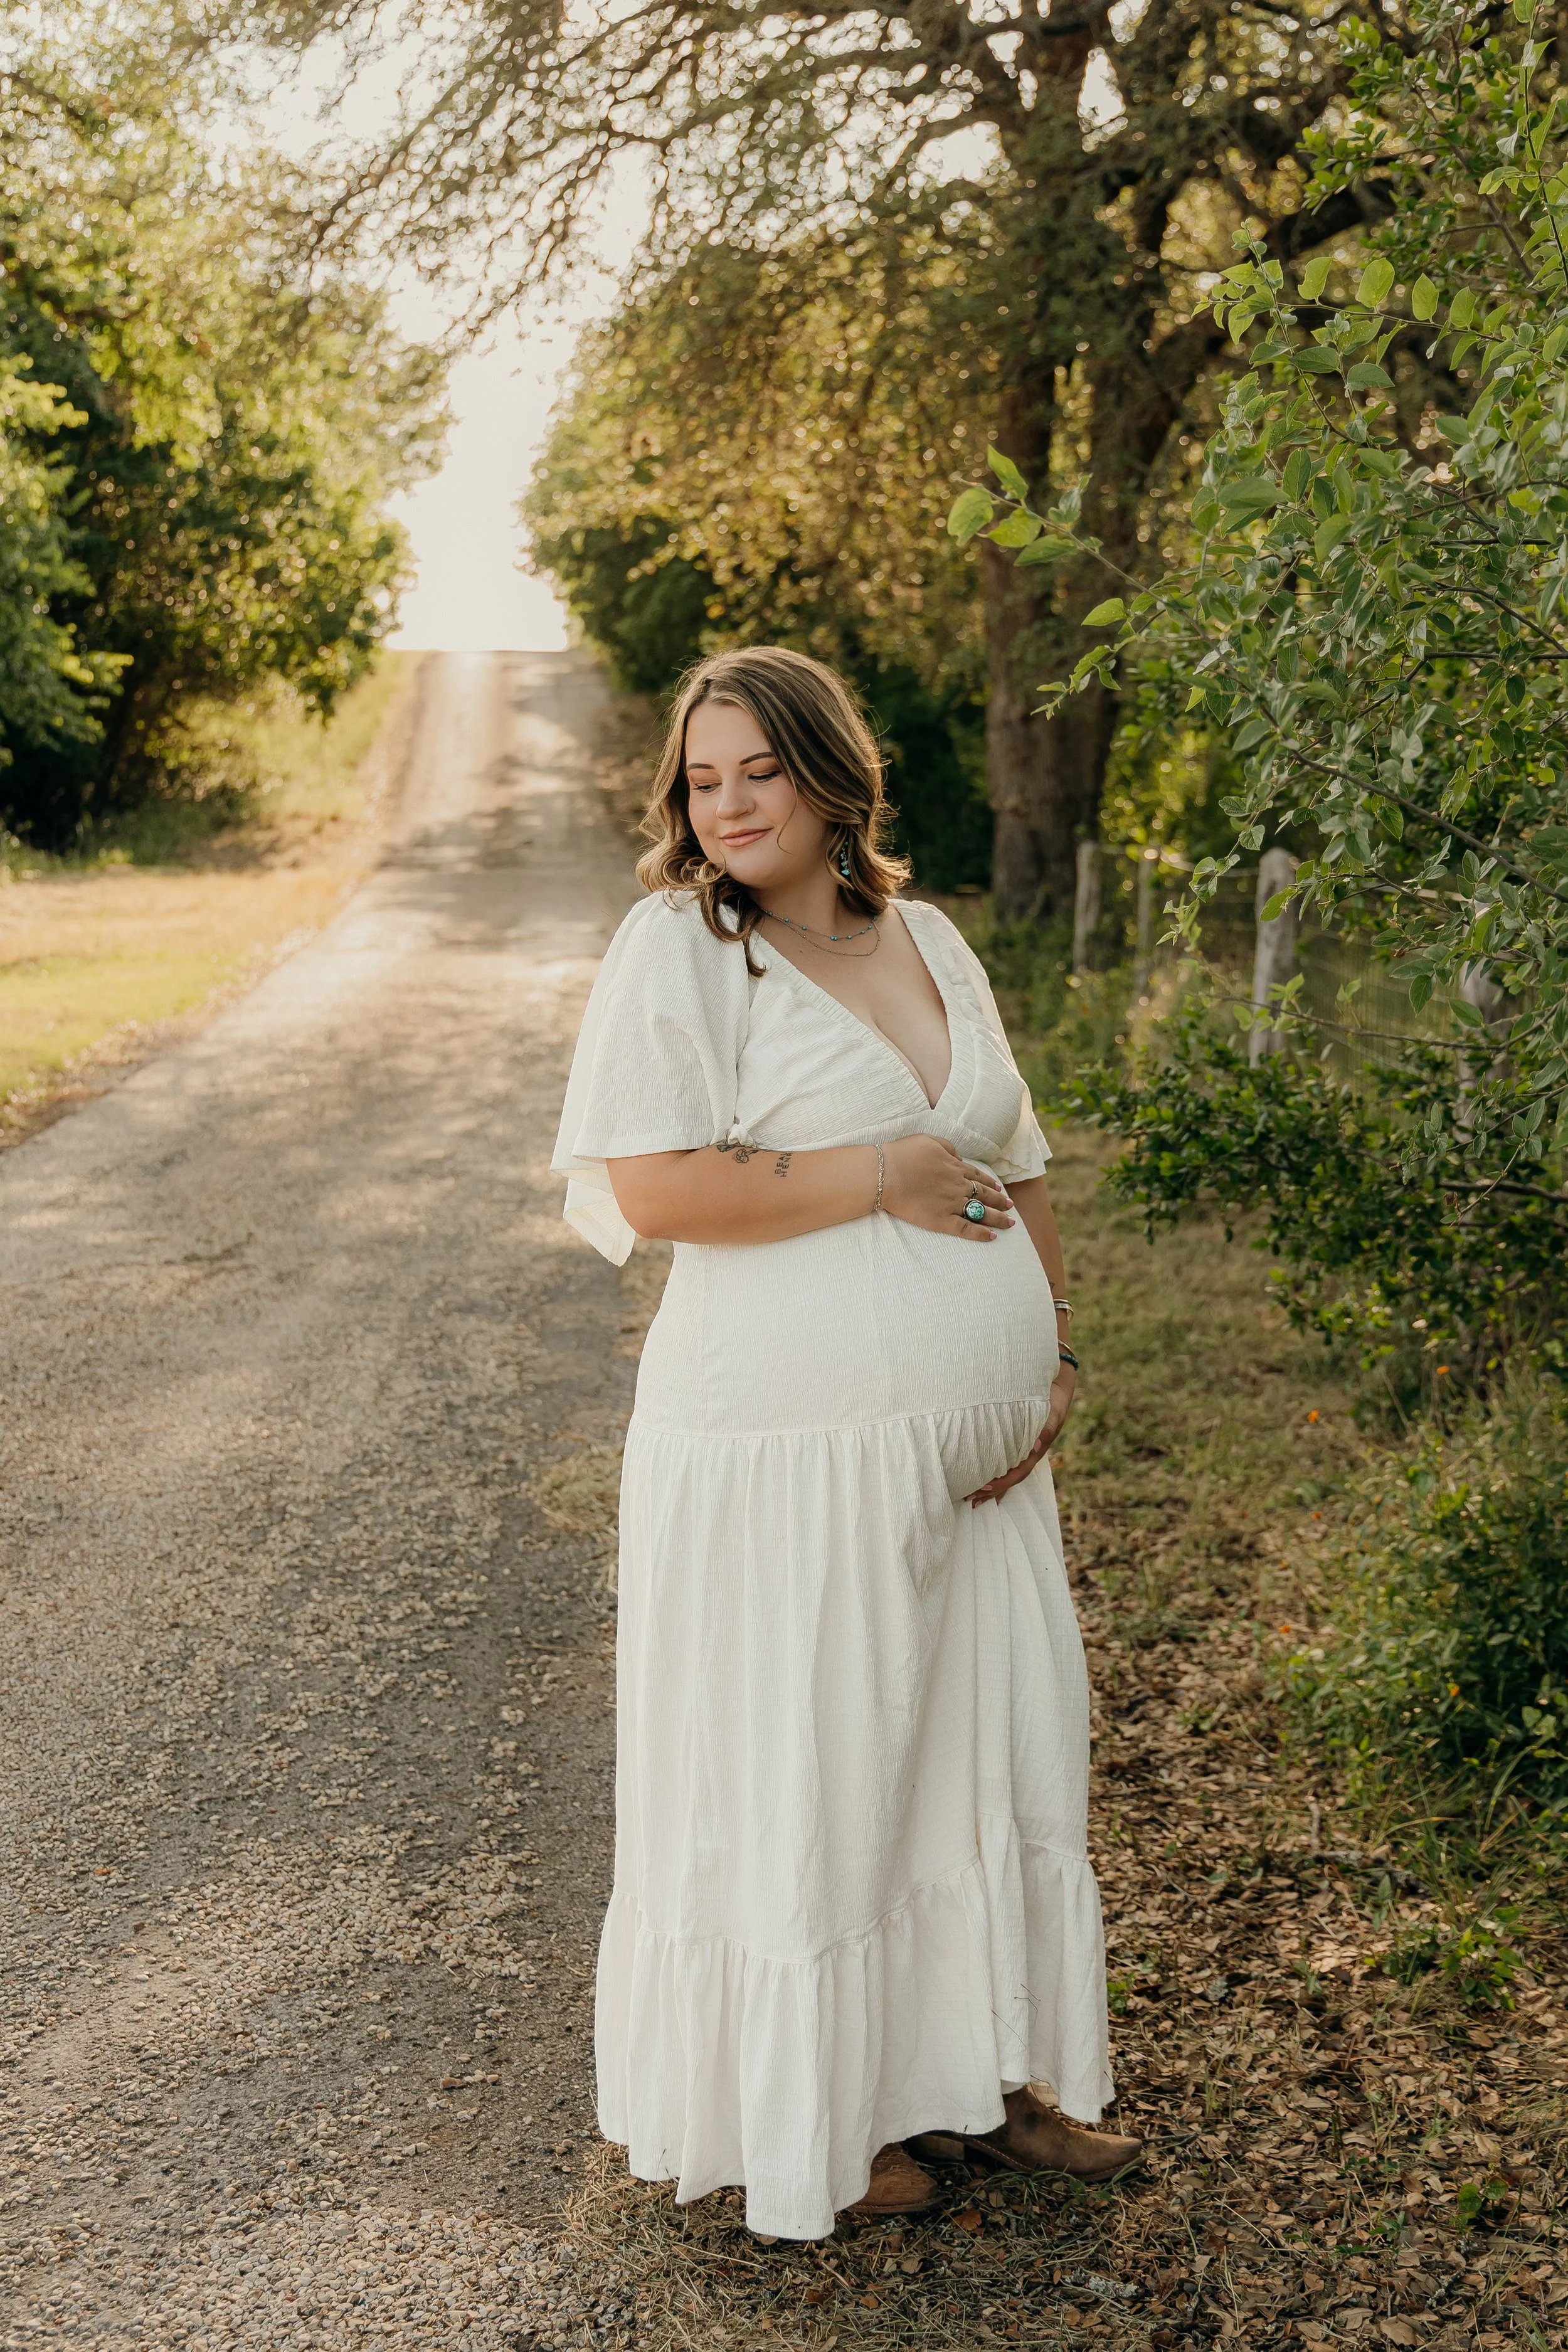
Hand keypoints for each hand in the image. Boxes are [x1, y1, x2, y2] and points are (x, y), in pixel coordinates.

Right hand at [881, 1133, 1013, 1239]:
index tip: (1000, 1189)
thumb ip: (948, 1147)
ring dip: (997, 1218)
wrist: (885, 1173)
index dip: (990, 1183)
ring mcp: (951, 1203)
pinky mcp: (941, 1220)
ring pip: (981, 1212)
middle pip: (985, 1195)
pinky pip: (966, 1229)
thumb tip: (960, 1157)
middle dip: (1000, 1201)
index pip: (978, 1177)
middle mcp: (958, 1185)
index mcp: (954, 1167)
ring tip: (1009, 1223)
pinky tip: (991, 1237)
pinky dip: (980, 1234)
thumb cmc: (902, 1155)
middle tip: (1010, 1206)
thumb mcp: (928, 1140)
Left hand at [965, 1363, 1075, 1505]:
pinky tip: (982, 1483)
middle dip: (991, 1491)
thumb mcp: (1053, 1411)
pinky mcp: (1016, 1444)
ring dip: (989, 1487)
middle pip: (1009, 1479)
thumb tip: (1037, 1446)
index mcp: (1036, 1450)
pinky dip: (993, 1475)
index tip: (984, 1487)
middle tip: (970, 1499)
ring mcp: (1023, 1451)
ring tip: (971, 1498)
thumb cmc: (1052, 1398)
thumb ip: (1046, 1428)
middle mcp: (1029, 1454)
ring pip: (1005, 1474)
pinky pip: (1004, 1463)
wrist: (1056, 1387)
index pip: (1018, 1472)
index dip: (1002, 1482)